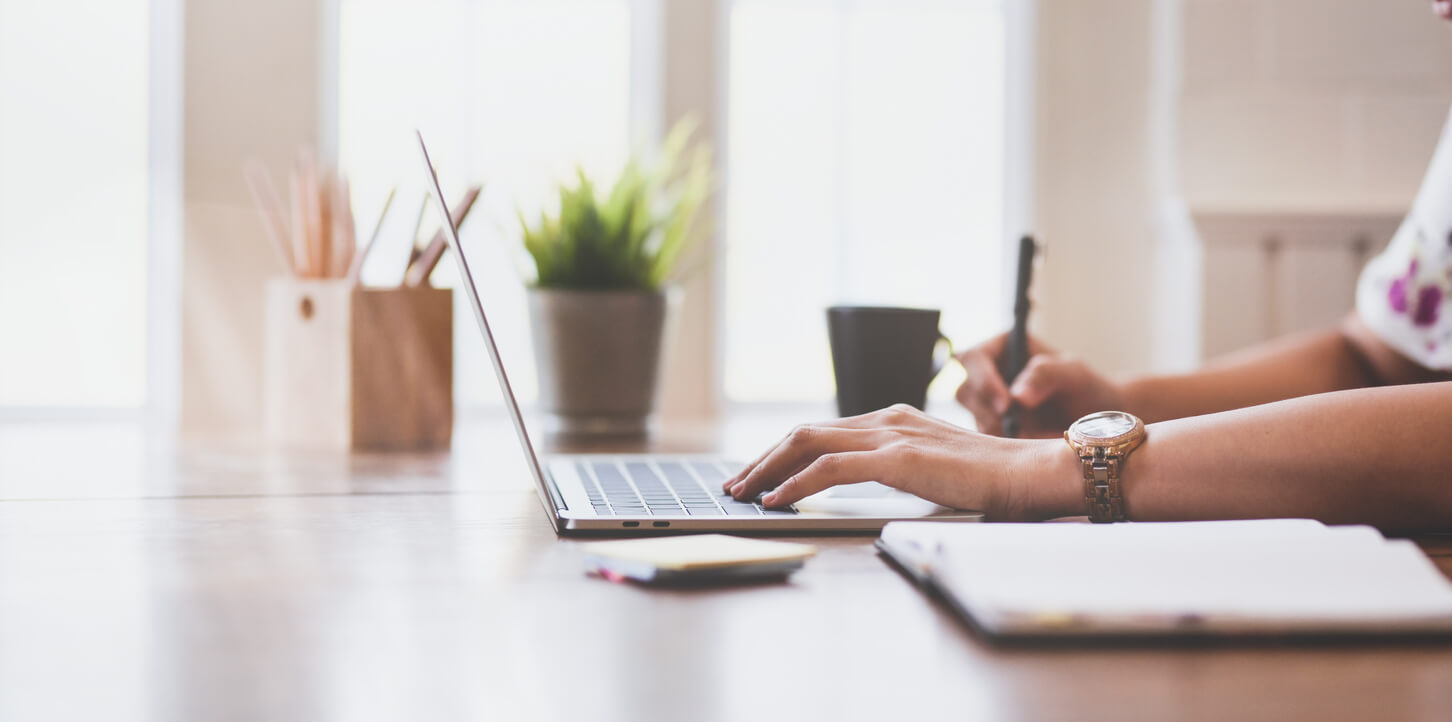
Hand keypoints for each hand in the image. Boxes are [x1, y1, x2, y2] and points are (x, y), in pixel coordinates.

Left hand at [721, 404, 1072, 519]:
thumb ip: (902, 471)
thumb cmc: (995, 481)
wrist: (1037, 473)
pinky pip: (830, 469)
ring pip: (808, 444)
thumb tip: (867, 489)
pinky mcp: (899, 458)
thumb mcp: (936, 471)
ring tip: (742, 492)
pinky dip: (795, 483)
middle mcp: (887, 419)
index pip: (823, 432)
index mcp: (895, 421)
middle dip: (762, 459)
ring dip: (767, 469)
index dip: (782, 453)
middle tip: (734, 484)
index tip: (757, 475)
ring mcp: (892, 435)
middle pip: (805, 433)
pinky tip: (775, 500)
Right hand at [954, 332, 1125, 437]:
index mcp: (1003, 348)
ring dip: (997, 430)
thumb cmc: (1087, 388)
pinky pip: (984, 439)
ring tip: (1031, 435)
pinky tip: (1028, 443)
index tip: (1007, 405)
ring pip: (972, 417)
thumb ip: (1047, 374)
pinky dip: (1002, 446)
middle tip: (1016, 428)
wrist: (1095, 424)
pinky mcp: (991, 427)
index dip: (983, 380)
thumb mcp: (1074, 373)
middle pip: (965, 390)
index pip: (974, 358)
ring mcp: (988, 403)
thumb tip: (1018, 395)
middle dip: (988, 412)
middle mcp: (989, 373)